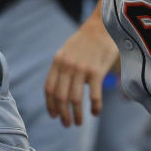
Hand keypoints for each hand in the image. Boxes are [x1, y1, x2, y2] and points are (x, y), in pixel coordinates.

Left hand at [44, 11, 119, 126]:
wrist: (101, 26)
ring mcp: (81, 69)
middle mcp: (66, 66)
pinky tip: (95, 113)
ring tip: (79, 123)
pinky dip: (94, 107)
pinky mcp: (96, 71)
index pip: (49, 88)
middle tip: (67, 124)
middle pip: (60, 97)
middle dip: (62, 114)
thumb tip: (57, 90)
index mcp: (57, 62)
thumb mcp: (66, 52)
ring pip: (75, 99)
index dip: (50, 105)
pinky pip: (93, 95)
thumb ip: (61, 68)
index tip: (54, 116)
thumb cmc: (85, 41)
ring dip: (76, 114)